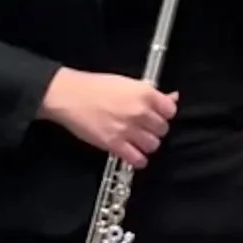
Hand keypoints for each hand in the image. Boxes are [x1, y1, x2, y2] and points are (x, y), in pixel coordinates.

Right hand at [40, 69, 177, 170]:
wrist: (69, 96)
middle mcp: (140, 112)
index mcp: (145, 93)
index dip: (164, 114)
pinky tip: (134, 155)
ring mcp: (128, 129)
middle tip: (145, 127)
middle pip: (162, 129)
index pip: (170, 110)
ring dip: (147, 144)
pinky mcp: (114, 144)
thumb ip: (151, 92)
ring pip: (153, 145)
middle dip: (155, 129)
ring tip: (138, 141)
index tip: (158, 115)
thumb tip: (172, 98)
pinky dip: (138, 160)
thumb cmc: (95, 86)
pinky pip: (137, 159)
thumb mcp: (127, 82)